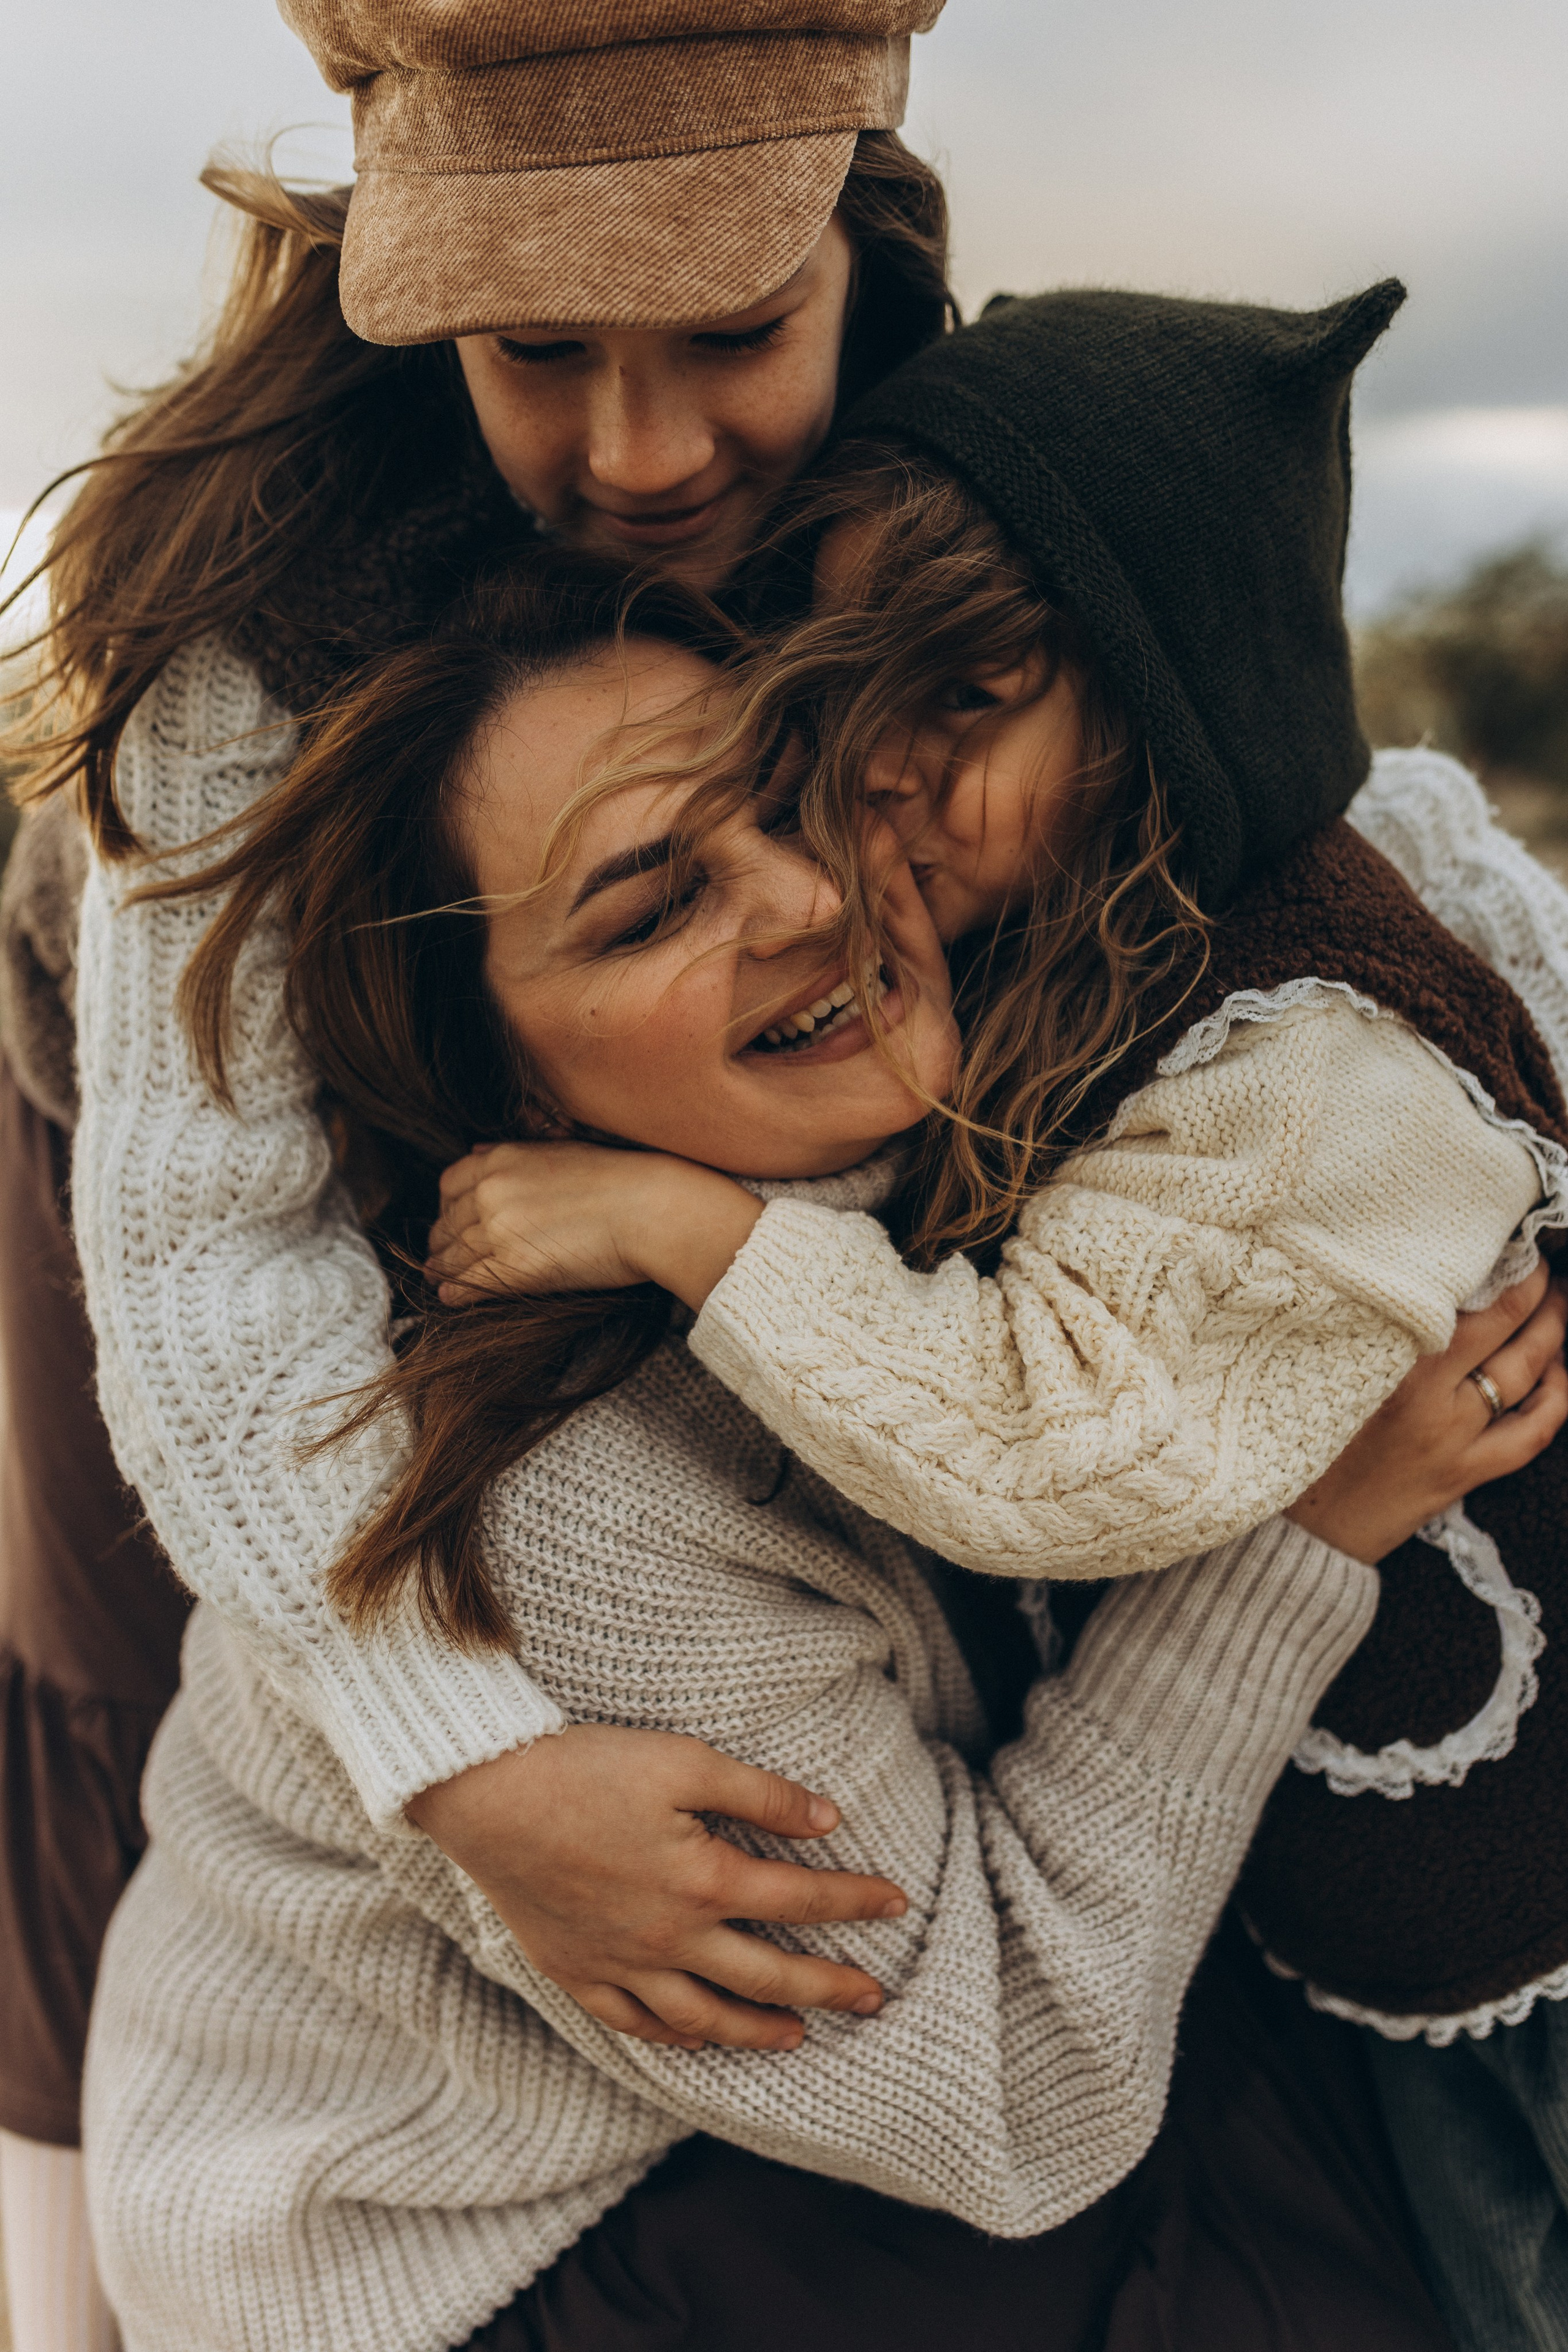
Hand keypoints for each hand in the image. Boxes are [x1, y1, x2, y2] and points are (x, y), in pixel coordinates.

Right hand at [405, 1724, 907, 2051]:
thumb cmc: (586, 1767)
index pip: (802, 1898)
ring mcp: (622, 1964)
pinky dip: (675, 2038)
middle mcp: (670, 1937)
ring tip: (796, 2034)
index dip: (855, 1901)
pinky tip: (698, 2038)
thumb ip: (761, 1794)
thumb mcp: (684, 1761)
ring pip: (705, 2018)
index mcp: (704, 1880)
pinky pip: (637, 2024)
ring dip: (759, 2029)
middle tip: (873, 1998)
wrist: (487, 1795)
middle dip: (829, 1986)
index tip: (896, 1903)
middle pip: (768, 1975)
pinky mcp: (577, 1972)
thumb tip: (828, 1817)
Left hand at [427, 1142, 762, 1314]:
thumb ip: (514, 1153)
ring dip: (443, 1267)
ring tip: (437, 1276)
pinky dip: (455, 1292)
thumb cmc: (621, 1177)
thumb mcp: (561, 1149)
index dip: (446, 1205)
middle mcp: (491, 1193)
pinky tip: (448, 1298)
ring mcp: (499, 1231)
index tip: (449, 1218)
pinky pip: (470, 1283)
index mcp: (502, 1159)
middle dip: (442, 1239)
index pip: (451, 1183)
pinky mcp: (514, 1269)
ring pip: (454, 1255)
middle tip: (438, 1254)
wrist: (651, 1208)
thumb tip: (475, 1150)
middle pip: (448, 1222)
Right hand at [1287, 1265, 1567, 1561]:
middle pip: (1509, 1334)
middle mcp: (1433, 1404)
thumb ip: (1369, 1331)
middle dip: (1538, 1294)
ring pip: (1528, 1377)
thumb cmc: (1302, 1440)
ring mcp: (1457, 1442)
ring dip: (1552, 1335)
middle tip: (1544, 1267)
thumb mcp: (1327, 1373)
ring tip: (1557, 1306)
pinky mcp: (1468, 1474)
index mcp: (1395, 1372)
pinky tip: (1559, 1375)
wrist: (1306, 1530)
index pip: (1469, 1309)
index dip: (1505, 1273)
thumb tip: (1416, 1285)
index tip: (1513, 1247)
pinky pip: (1532, 1434)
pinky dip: (1555, 1400)